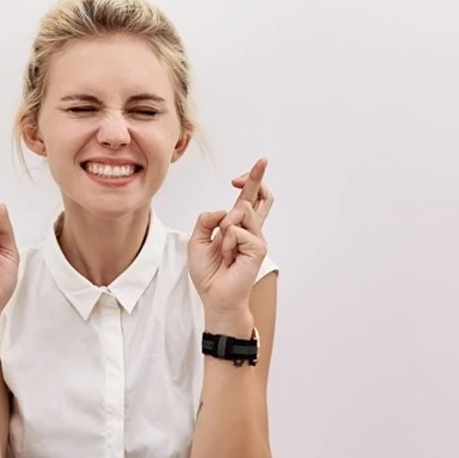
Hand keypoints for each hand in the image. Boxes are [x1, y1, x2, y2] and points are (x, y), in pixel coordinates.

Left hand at [188, 158, 269, 314]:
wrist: (215, 296)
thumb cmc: (209, 273)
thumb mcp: (197, 241)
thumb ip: (206, 221)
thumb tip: (222, 210)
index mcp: (237, 226)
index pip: (249, 199)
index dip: (252, 181)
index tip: (248, 171)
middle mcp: (250, 230)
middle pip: (260, 197)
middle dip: (257, 177)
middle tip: (261, 161)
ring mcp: (256, 238)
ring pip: (241, 211)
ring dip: (225, 227)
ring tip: (224, 250)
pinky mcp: (258, 247)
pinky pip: (237, 231)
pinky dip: (226, 244)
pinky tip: (229, 259)